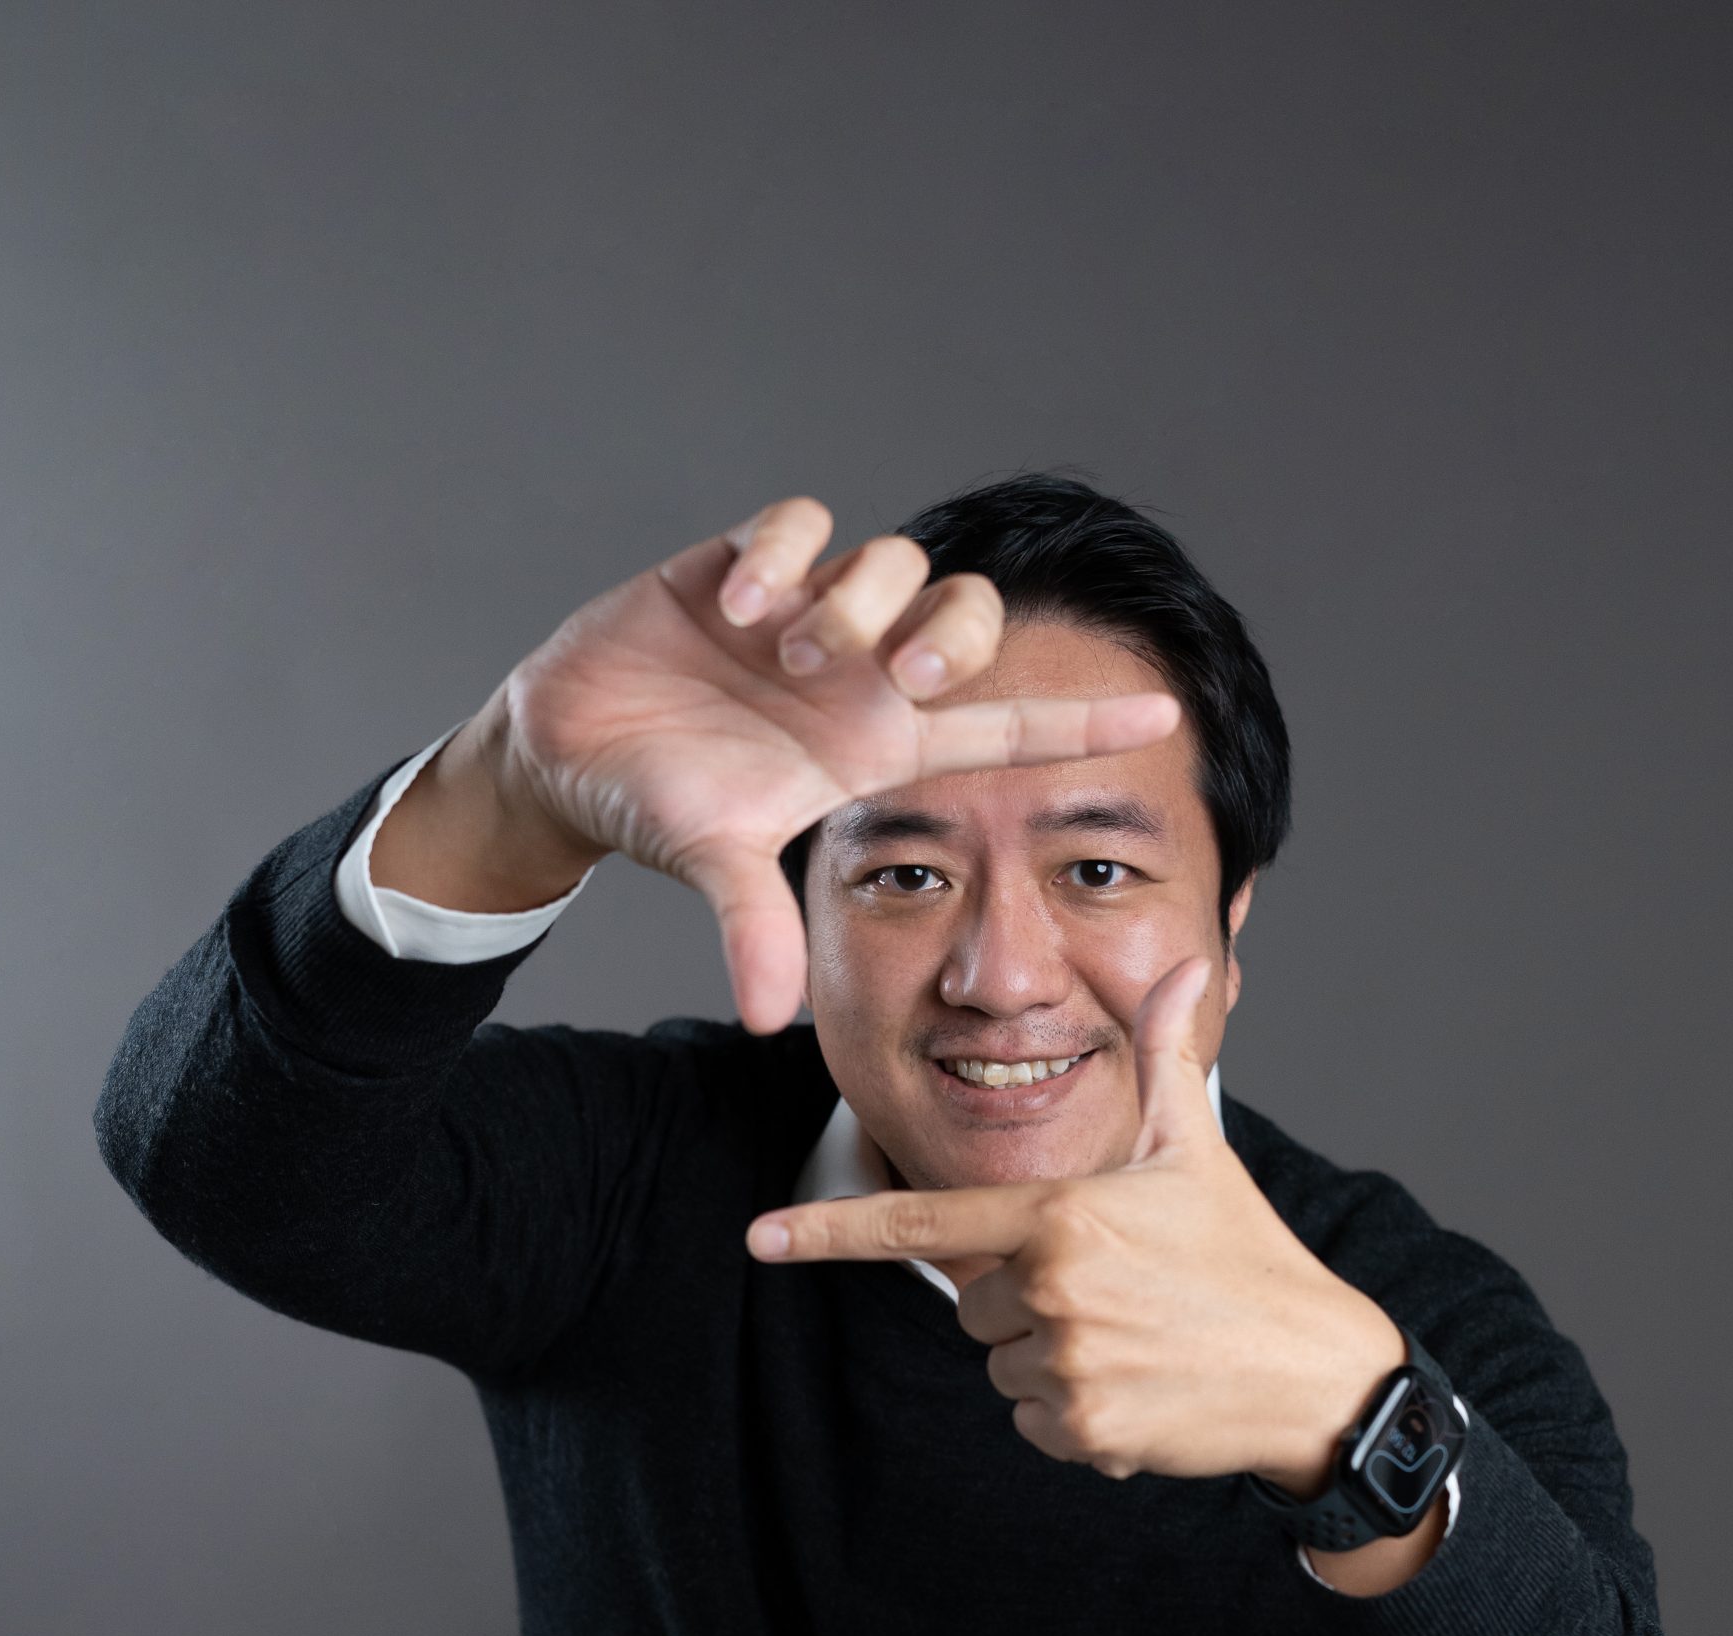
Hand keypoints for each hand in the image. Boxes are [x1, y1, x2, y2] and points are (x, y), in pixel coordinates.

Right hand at [391, 497, 1178, 1031]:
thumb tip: (769, 1014)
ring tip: (776, 648)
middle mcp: (858, 673)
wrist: (566, 757)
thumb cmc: (656, 807)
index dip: (1082, 722)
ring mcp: (807, 614)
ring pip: (892, 561)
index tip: (1166, 713)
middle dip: (946, 632)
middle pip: (967, 618)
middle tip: (885, 672)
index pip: (1003, 729)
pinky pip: (801, 525)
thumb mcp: (712, 864)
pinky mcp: (746, 563)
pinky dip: (779, 555)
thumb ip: (752, 925)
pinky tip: (732, 606)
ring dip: (848, 600)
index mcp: (874, 744)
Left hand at [746, 958, 1407, 1487]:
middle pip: (972, 1302)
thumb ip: (1166, 1059)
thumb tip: (1180, 966)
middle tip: (1113, 1293)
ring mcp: (1066, 1366)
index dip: (830, 1232)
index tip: (761, 1239)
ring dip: (1048, 1358)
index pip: (921, 1224)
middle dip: (1024, 1299)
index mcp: (1061, 1215)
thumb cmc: (1249, 1256)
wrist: (1316, 1373)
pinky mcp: (1085, 1431)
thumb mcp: (1198, 1152)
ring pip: (1000, 1364)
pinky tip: (1140, 1389)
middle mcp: (1051, 1290)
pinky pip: (1032, 1423)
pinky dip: (1074, 1416)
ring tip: (1133, 1340)